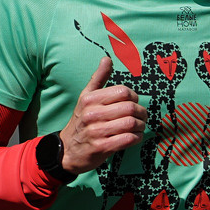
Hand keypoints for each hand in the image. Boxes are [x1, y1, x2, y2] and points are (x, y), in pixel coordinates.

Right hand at [60, 57, 146, 172]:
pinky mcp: (102, 147)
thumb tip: (107, 59)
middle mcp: (92, 114)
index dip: (134, 97)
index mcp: (90, 99)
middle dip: (141, 113)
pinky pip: (128, 139)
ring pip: (131, 123)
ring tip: (140, 127)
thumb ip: (98, 78)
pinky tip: (135, 137)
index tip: (134, 103)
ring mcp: (96, 131)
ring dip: (141, 126)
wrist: (67, 150)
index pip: (123, 92)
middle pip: (129, 108)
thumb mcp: (85, 98)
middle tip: (142, 116)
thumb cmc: (81, 121)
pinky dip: (137, 137)